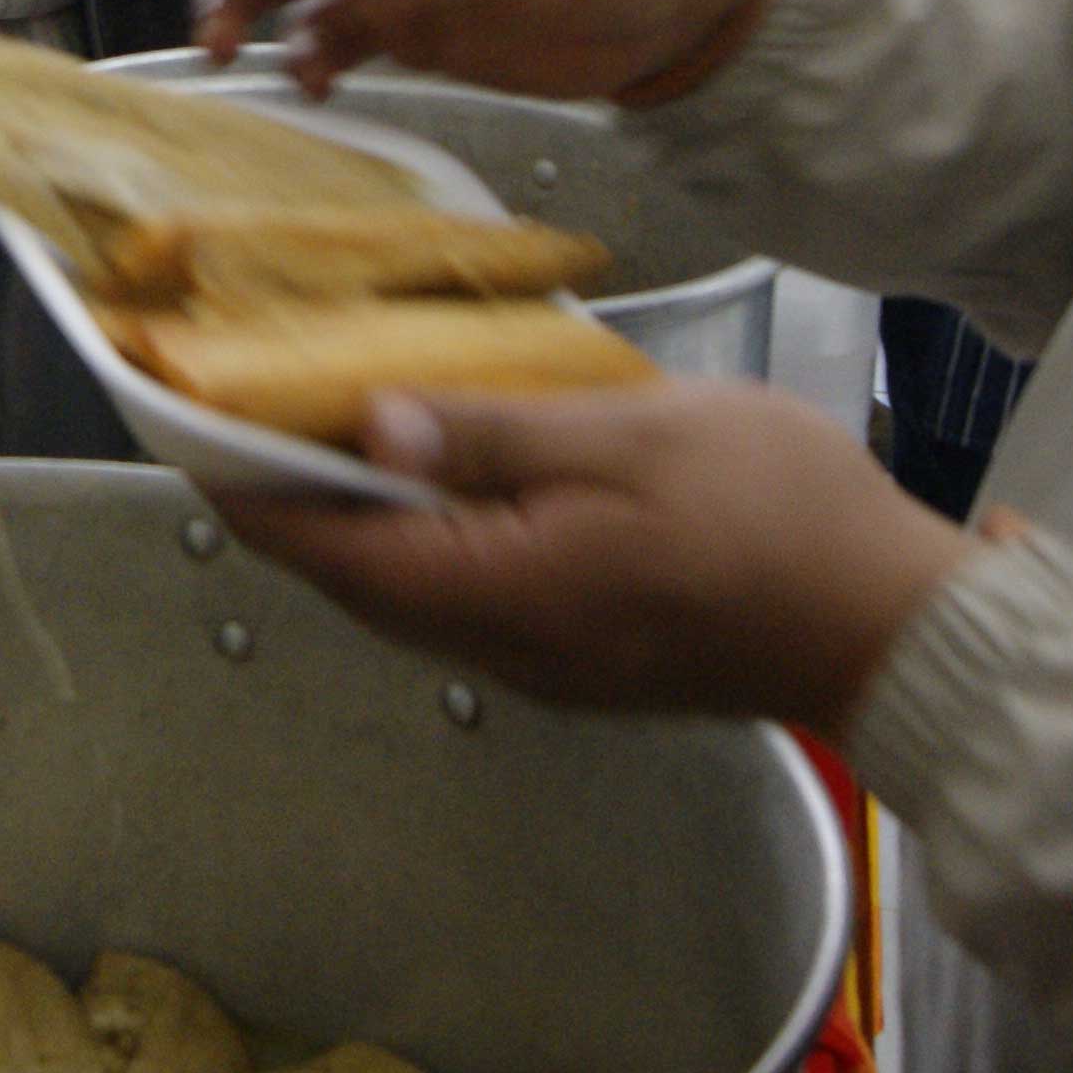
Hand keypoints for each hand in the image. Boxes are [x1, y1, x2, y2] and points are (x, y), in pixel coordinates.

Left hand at [209, 384, 972, 726]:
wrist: (893, 626)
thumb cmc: (773, 514)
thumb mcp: (628, 437)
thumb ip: (493, 436)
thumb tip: (368, 432)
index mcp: (499, 591)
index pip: (329, 551)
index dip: (245, 490)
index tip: (179, 428)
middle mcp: (502, 647)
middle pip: (357, 579)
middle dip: (291, 502)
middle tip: (241, 409)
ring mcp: (545, 663)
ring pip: (412, 590)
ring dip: (363, 520)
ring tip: (328, 427)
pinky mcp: (586, 659)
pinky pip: (470, 600)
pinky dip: (431, 539)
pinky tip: (446, 475)